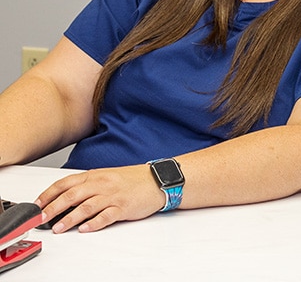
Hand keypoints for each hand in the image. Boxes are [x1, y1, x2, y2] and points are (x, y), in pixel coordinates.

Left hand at [35, 164, 166, 232]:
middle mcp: (102, 184)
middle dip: (54, 207)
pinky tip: (84, 229)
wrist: (158, 180)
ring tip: (58, 228)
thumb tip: (65, 199)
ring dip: (70, 218)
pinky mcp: (123, 207)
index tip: (37, 204)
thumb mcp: (107, 176)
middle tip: (41, 218)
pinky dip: (94, 223)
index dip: (49, 193)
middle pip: (73, 195)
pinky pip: (106, 216)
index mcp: (96, 175)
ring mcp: (113, 195)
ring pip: (86, 206)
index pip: (66, 183)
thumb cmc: (132, 179)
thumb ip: (87, 185)